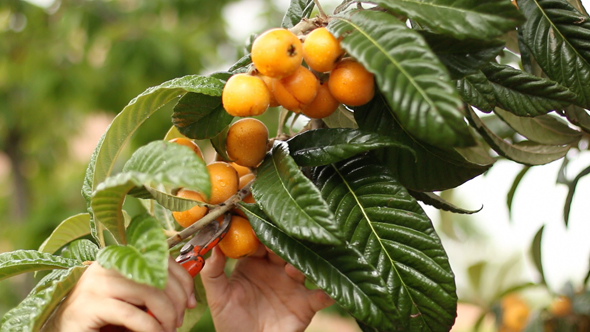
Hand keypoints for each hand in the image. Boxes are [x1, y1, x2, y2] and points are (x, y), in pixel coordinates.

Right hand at [42, 257, 195, 331]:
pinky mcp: (89, 306)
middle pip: (157, 274)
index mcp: (118, 259)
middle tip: (179, 321)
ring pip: (148, 291)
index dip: (182, 279)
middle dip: (176, 300)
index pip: (160, 258)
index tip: (191, 301)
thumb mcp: (131, 300)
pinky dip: (151, 327)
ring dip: (166, 314)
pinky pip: (132, 314)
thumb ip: (152, 291)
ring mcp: (95, 284)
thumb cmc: (102, 320)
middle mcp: (106, 266)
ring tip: (169, 329)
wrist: (65, 331)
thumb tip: (186, 296)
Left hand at [201, 243, 334, 331]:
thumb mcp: (217, 297)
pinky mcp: (306, 305)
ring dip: (302, 264)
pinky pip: (320, 297)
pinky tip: (324, 292)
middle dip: (284, 242)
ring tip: (293, 269)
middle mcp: (276, 269)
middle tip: (282, 238)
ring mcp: (293, 285)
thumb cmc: (231, 323)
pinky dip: (325, 293)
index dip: (260, 231)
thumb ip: (213, 273)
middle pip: (284, 249)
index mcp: (255, 263)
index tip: (259, 222)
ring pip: (304, 267)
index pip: (259, 241)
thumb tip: (214, 247)